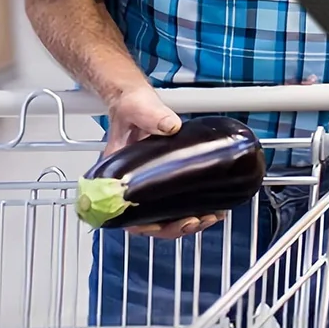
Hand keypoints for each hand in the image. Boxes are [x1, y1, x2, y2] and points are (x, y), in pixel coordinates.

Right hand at [104, 83, 223, 238]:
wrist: (134, 99)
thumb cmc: (129, 107)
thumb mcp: (138, 109)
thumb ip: (152, 116)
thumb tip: (170, 126)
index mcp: (118, 175)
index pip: (125, 213)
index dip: (143, 225)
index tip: (161, 225)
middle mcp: (133, 185)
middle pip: (149, 220)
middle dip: (174, 227)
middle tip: (197, 221)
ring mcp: (150, 183)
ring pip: (164, 214)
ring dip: (185, 221)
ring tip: (210, 217)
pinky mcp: (164, 177)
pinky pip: (175, 199)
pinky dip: (191, 206)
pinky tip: (210, 205)